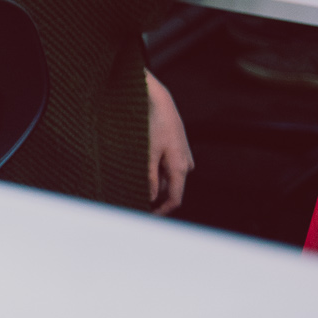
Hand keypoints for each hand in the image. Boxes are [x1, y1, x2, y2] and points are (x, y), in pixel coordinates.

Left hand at [145, 71, 193, 215]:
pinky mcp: (176, 151)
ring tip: (131, 184)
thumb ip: (149, 177)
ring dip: (153, 184)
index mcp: (181, 167)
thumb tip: (150, 198)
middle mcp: (185, 165)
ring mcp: (182, 157)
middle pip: (170, 190)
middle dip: (154, 197)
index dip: (162, 212)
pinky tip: (139, 170)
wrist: (160, 101)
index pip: (175, 199)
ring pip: (167, 179)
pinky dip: (154, 172)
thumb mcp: (148, 152)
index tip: (147, 217)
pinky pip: (166, 168)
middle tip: (132, 199)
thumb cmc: (153, 124)